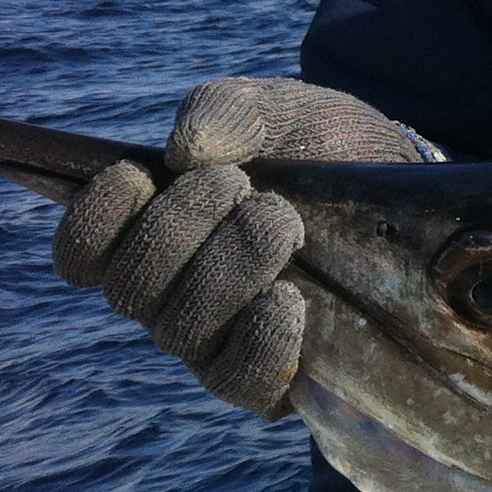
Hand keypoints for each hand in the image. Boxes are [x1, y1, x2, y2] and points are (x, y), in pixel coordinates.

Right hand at [49, 78, 433, 416]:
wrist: (408, 189)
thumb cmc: (327, 149)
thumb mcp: (284, 109)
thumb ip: (231, 110)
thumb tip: (187, 148)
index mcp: (154, 228)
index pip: (82, 252)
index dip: (93, 219)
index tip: (138, 174)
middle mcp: (172, 292)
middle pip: (130, 287)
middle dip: (178, 228)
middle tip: (242, 185)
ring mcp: (218, 339)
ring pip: (180, 331)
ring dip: (226, 270)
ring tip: (282, 221)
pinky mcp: (273, 377)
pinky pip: (240, 382)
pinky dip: (257, 343)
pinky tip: (287, 300)